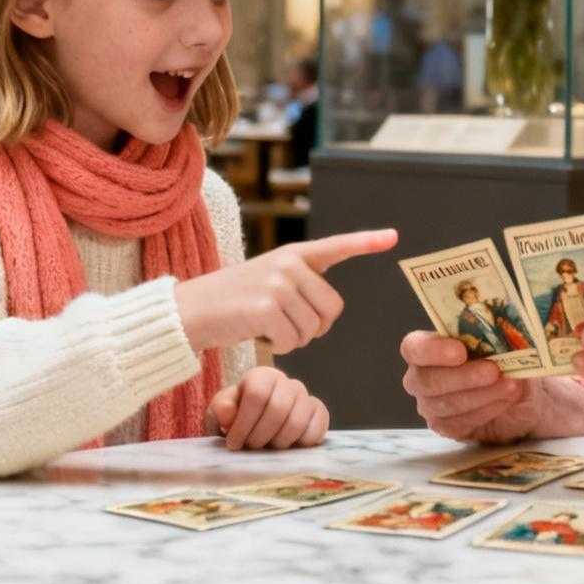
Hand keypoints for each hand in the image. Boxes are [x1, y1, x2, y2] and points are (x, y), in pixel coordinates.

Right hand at [174, 229, 397, 353]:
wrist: (190, 311)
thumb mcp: (269, 282)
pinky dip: (278, 346)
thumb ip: (300, 286)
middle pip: (332, 310)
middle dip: (314, 326)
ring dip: (293, 338)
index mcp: (294, 254)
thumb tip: (329, 312)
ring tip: (264, 324)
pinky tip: (256, 332)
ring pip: (313, 329)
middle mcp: (289, 263)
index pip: (336, 246)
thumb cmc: (234, 303)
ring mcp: (277, 283)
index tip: (393, 237)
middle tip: (283, 322)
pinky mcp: (266, 307)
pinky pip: (292, 340)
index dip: (366, 243)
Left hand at [205, 366, 329, 449]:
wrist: (257, 427)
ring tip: (268, 447)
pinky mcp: (319, 414)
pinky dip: (301, 444)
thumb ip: (221, 409)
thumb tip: (228, 413)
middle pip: (278, 409)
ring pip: (297, 422)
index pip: (257, 394)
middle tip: (251, 447)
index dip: (243, 423)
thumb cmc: (237, 418)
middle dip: (260, 435)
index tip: (233, 443)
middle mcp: (288, 383)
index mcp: (262, 376)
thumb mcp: (220, 412)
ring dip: (279, 443)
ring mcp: (306, 398)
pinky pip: (316, 429)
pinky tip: (288, 447)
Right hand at [398, 332, 541, 442]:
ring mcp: (431, 405)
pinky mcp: (446, 427)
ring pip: (444, 404)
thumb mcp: (508, 344)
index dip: (433, 350)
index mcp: (429, 347)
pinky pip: (457, 423)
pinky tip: (505, 401)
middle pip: (426, 380)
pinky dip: (485, 410)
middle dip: (463, 376)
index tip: (460, 351)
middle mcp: (422, 377)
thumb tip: (503, 333)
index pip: (413, 348)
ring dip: (481, 394)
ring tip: (510, 386)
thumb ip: (497, 336)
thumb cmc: (510, 361)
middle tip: (493, 371)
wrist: (525, 395)